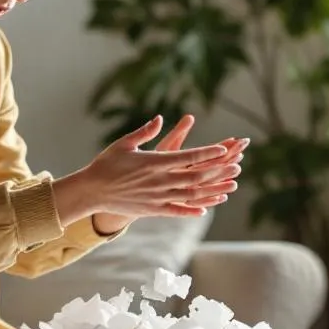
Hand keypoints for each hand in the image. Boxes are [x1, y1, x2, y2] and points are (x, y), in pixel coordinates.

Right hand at [53, 114, 247, 225]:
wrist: (92, 191)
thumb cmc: (106, 164)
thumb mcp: (125, 143)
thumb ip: (145, 132)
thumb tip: (160, 118)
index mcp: (154, 161)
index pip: (188, 156)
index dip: (207, 152)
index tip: (223, 148)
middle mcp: (159, 180)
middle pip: (196, 175)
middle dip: (218, 170)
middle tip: (237, 164)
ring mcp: (158, 196)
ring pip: (191, 194)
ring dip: (213, 189)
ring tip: (231, 186)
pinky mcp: (153, 209)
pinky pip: (177, 210)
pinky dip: (193, 209)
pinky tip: (206, 208)